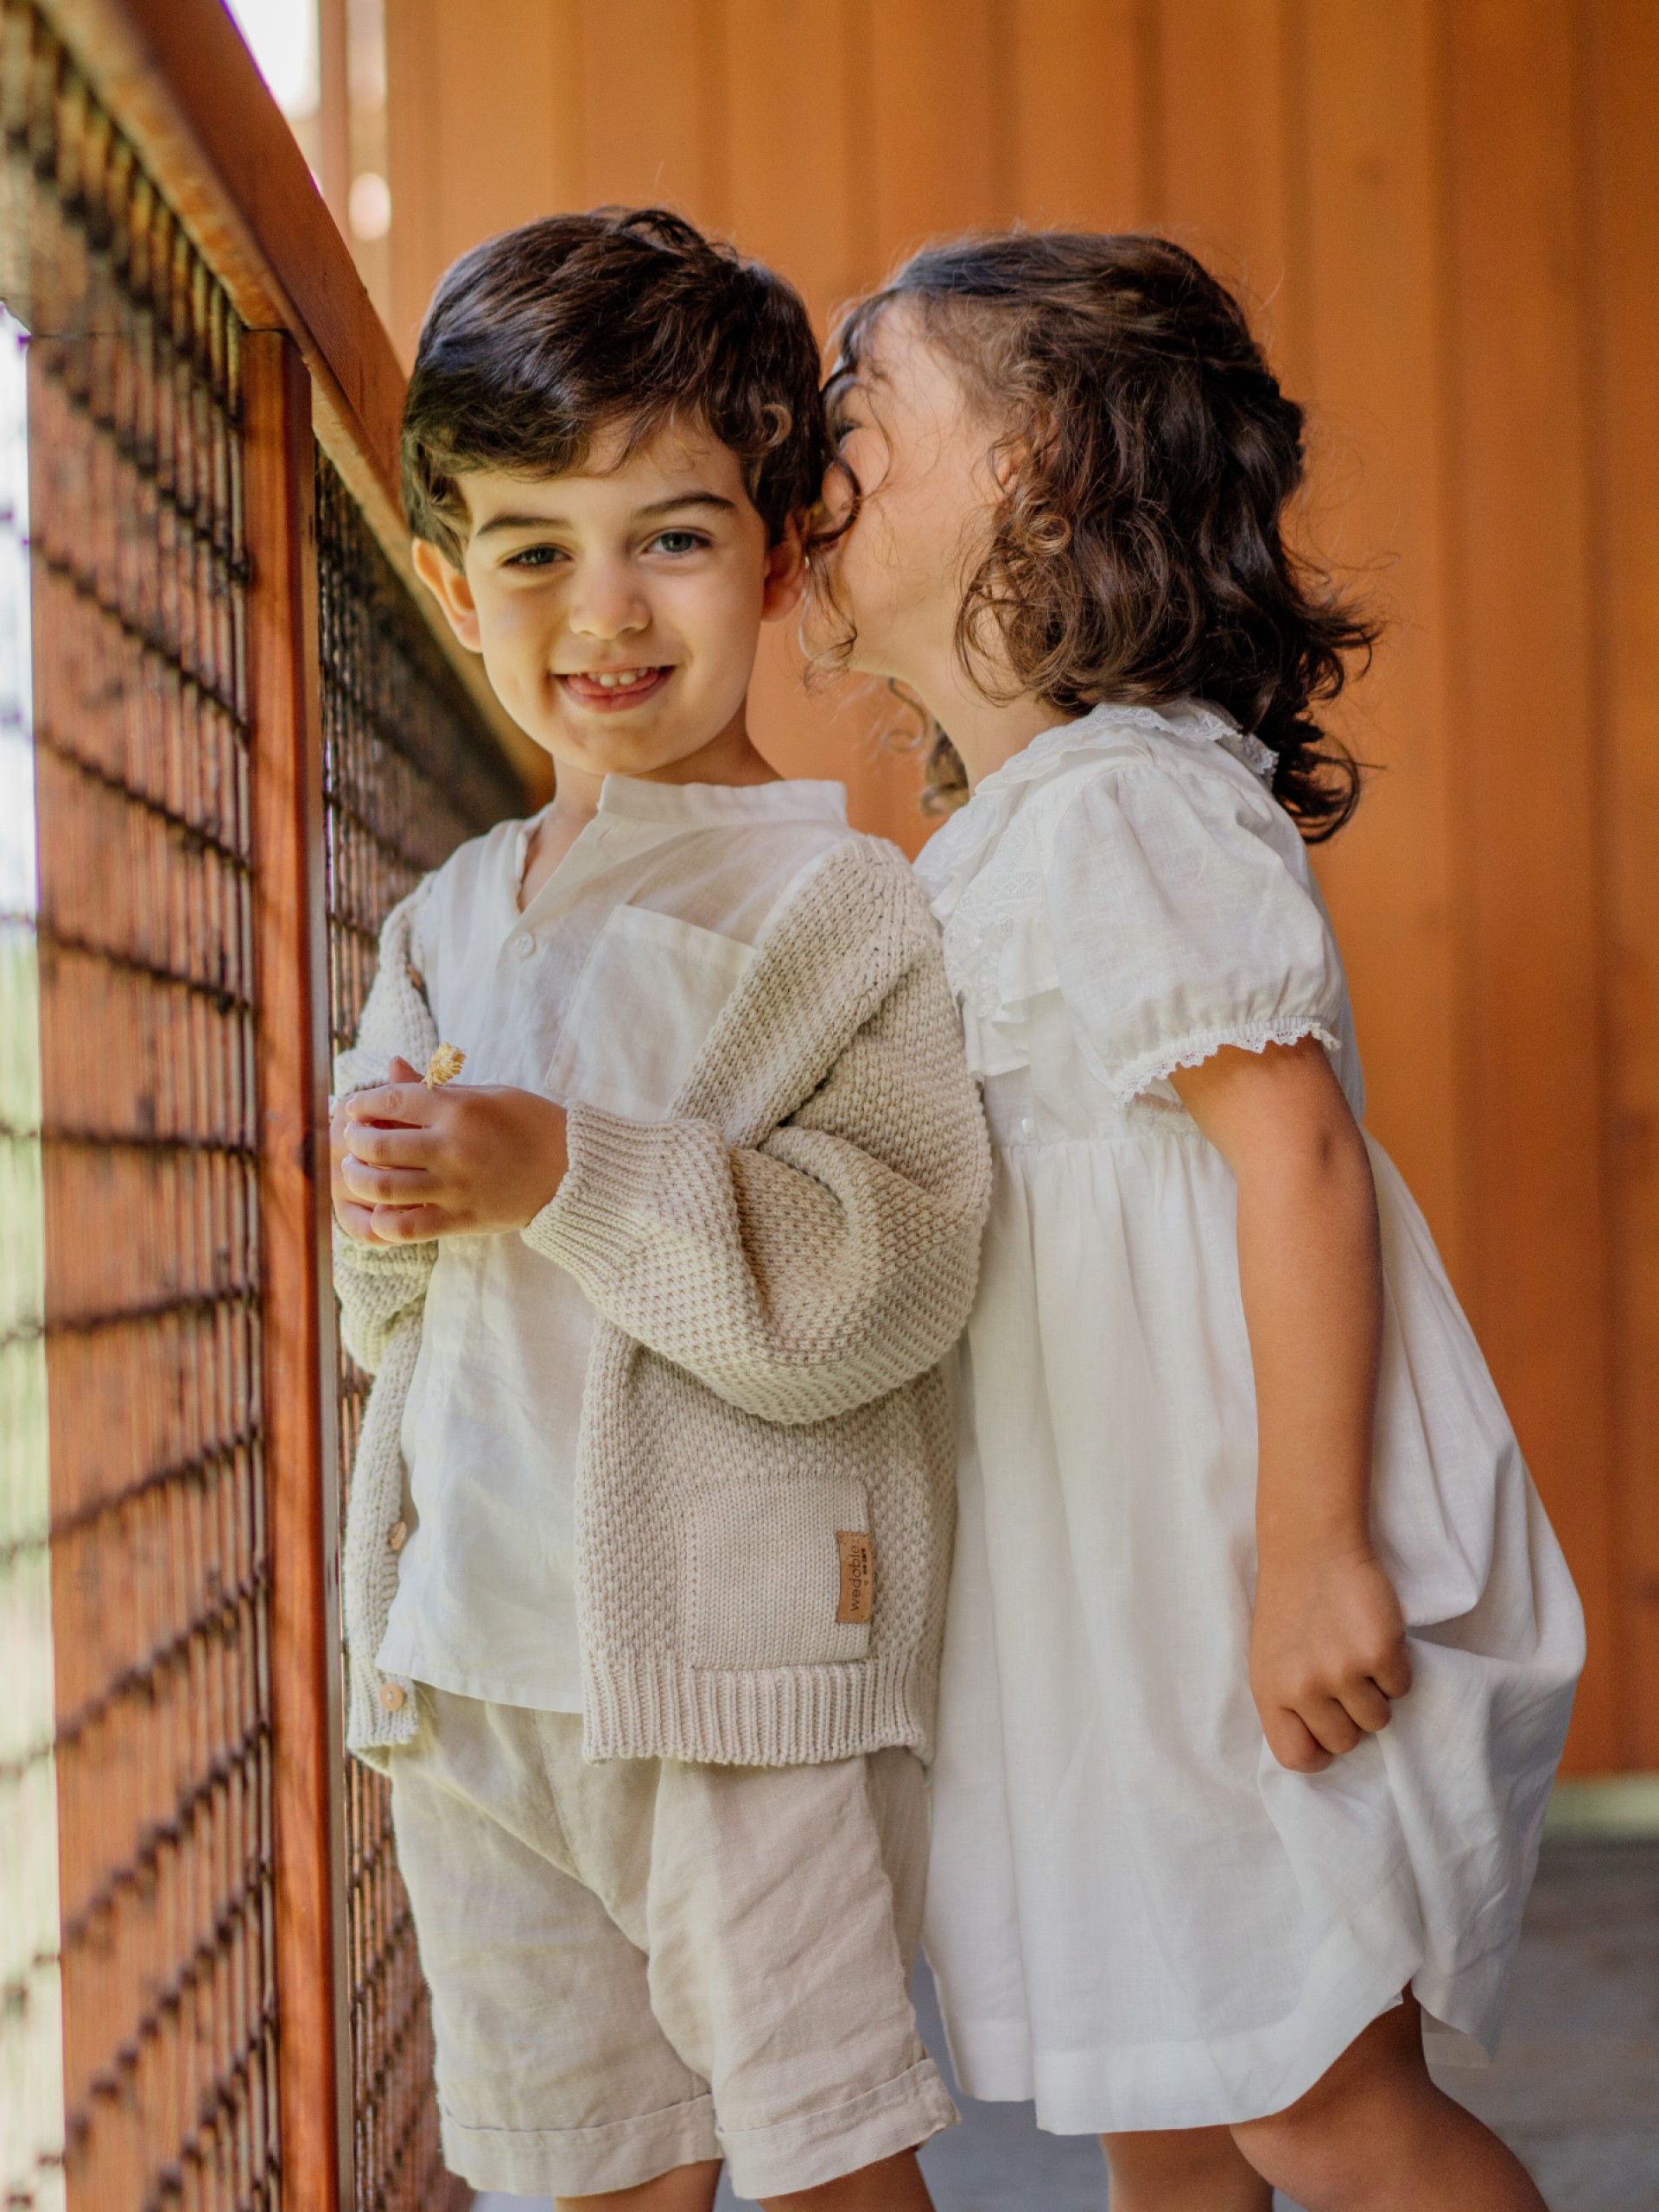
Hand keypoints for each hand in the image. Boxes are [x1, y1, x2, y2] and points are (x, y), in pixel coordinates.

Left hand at [334, 1055, 568, 1241]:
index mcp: (459, 1109)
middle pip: (378, 1146)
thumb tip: (391, 1066)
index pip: (391, 1101)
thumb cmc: (530, 1123)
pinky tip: (379, 1208)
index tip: (354, 1108)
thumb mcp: (486, 1094)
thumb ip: (434, 1088)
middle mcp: (453, 1148)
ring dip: (357, 1179)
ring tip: (355, 1172)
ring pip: (383, 1187)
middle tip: (353, 1140)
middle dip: (355, 1142)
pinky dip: (381, 1220)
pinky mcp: (462, 1220)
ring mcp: (456, 1187)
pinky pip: (406, 1227)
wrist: (574, 1170)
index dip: (362, 1104)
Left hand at [1250, 1544, 1411, 1772]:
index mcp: (1270, 1692)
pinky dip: (1395, 1668)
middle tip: (1344, 1677)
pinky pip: (1401, 1688)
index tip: (1327, 1730)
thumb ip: (1288, 1705)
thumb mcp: (1269, 1660)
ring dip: (1375, 1693)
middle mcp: (1303, 1687)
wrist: (1311, 1548)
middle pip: (1345, 1742)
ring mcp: (1342, 1671)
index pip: (1296, 1758)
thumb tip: (1319, 1748)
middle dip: (1350, 1716)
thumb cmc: (1290, 1606)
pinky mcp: (1379, 1652)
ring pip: (1378, 1720)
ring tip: (1357, 1655)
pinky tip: (1373, 1637)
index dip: (1318, 1751)